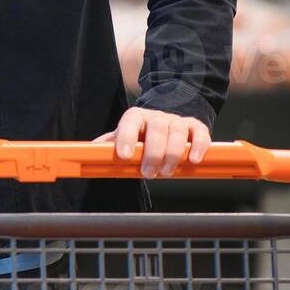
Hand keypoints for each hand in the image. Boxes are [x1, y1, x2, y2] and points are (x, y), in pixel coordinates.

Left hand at [94, 107, 210, 177]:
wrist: (165, 122)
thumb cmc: (141, 135)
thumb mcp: (123, 138)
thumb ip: (109, 144)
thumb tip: (89, 153)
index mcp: (136, 117)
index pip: (130, 121)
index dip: (126, 137)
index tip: (125, 156)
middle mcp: (157, 116)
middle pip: (157, 128)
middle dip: (153, 153)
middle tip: (148, 173)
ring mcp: (177, 120)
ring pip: (178, 131)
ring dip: (173, 154)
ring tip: (166, 172)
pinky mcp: (195, 127)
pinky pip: (200, 134)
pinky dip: (198, 147)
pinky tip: (193, 161)